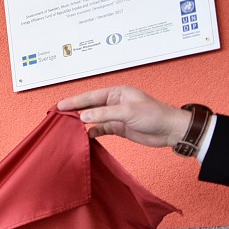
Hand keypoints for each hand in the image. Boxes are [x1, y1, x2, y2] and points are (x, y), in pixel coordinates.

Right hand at [57, 85, 191, 147]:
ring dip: (82, 122)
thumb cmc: (155, 115)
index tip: (60, 105)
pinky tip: (85, 136)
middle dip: (75, 110)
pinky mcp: (118, 128)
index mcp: (117, 93)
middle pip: (89, 106)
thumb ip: (104, 114)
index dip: (75, 101)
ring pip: (93, 118)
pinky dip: (92, 132)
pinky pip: (100, 129)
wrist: (170, 131)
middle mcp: (114, 103)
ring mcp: (115, 116)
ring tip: (67, 126)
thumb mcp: (128, 112)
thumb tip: (84, 116)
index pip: (91, 96)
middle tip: (58, 114)